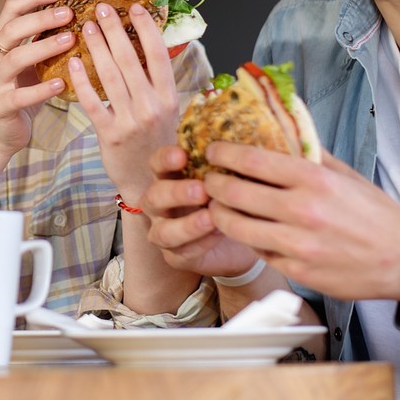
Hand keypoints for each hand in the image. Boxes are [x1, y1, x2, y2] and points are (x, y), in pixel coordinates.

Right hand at [0, 0, 74, 153]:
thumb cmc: (18, 94)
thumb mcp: (30, 65)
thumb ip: (44, 44)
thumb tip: (80, 20)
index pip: (10, 10)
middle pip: (11, 29)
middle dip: (41, 18)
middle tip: (69, 13)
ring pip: (15, 59)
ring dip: (44, 47)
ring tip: (70, 41)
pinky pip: (20, 96)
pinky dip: (41, 89)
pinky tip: (62, 84)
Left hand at [68, 2, 179, 203]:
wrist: (149, 184)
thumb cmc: (157, 143)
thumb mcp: (168, 111)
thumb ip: (160, 82)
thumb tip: (153, 45)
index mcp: (169, 96)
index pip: (159, 55)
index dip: (147, 29)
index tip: (135, 7)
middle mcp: (152, 106)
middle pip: (131, 60)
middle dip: (115, 30)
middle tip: (101, 7)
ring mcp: (130, 120)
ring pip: (110, 76)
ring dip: (97, 48)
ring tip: (86, 26)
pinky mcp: (109, 134)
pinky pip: (93, 102)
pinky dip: (81, 81)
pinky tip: (72, 62)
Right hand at [141, 145, 261, 277]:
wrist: (243, 234)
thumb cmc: (233, 197)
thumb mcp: (232, 178)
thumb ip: (229, 163)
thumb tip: (245, 143)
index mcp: (169, 178)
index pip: (157, 164)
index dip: (165, 159)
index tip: (181, 154)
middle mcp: (160, 204)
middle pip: (154, 196)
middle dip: (176, 192)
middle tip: (202, 189)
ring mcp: (163, 231)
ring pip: (163, 231)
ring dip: (186, 225)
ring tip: (211, 217)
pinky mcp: (175, 256)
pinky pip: (180, 252)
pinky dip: (200, 244)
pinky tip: (219, 235)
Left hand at [200, 142, 399, 301]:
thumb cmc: (376, 214)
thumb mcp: (346, 175)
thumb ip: (311, 154)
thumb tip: (282, 130)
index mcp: (314, 180)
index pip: (252, 160)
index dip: (223, 154)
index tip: (213, 151)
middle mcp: (302, 211)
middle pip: (234, 193)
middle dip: (213, 184)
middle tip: (209, 180)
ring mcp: (297, 244)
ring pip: (235, 225)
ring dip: (219, 213)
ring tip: (218, 206)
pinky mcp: (296, 269)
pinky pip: (256, 250)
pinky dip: (247, 238)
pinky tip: (248, 229)